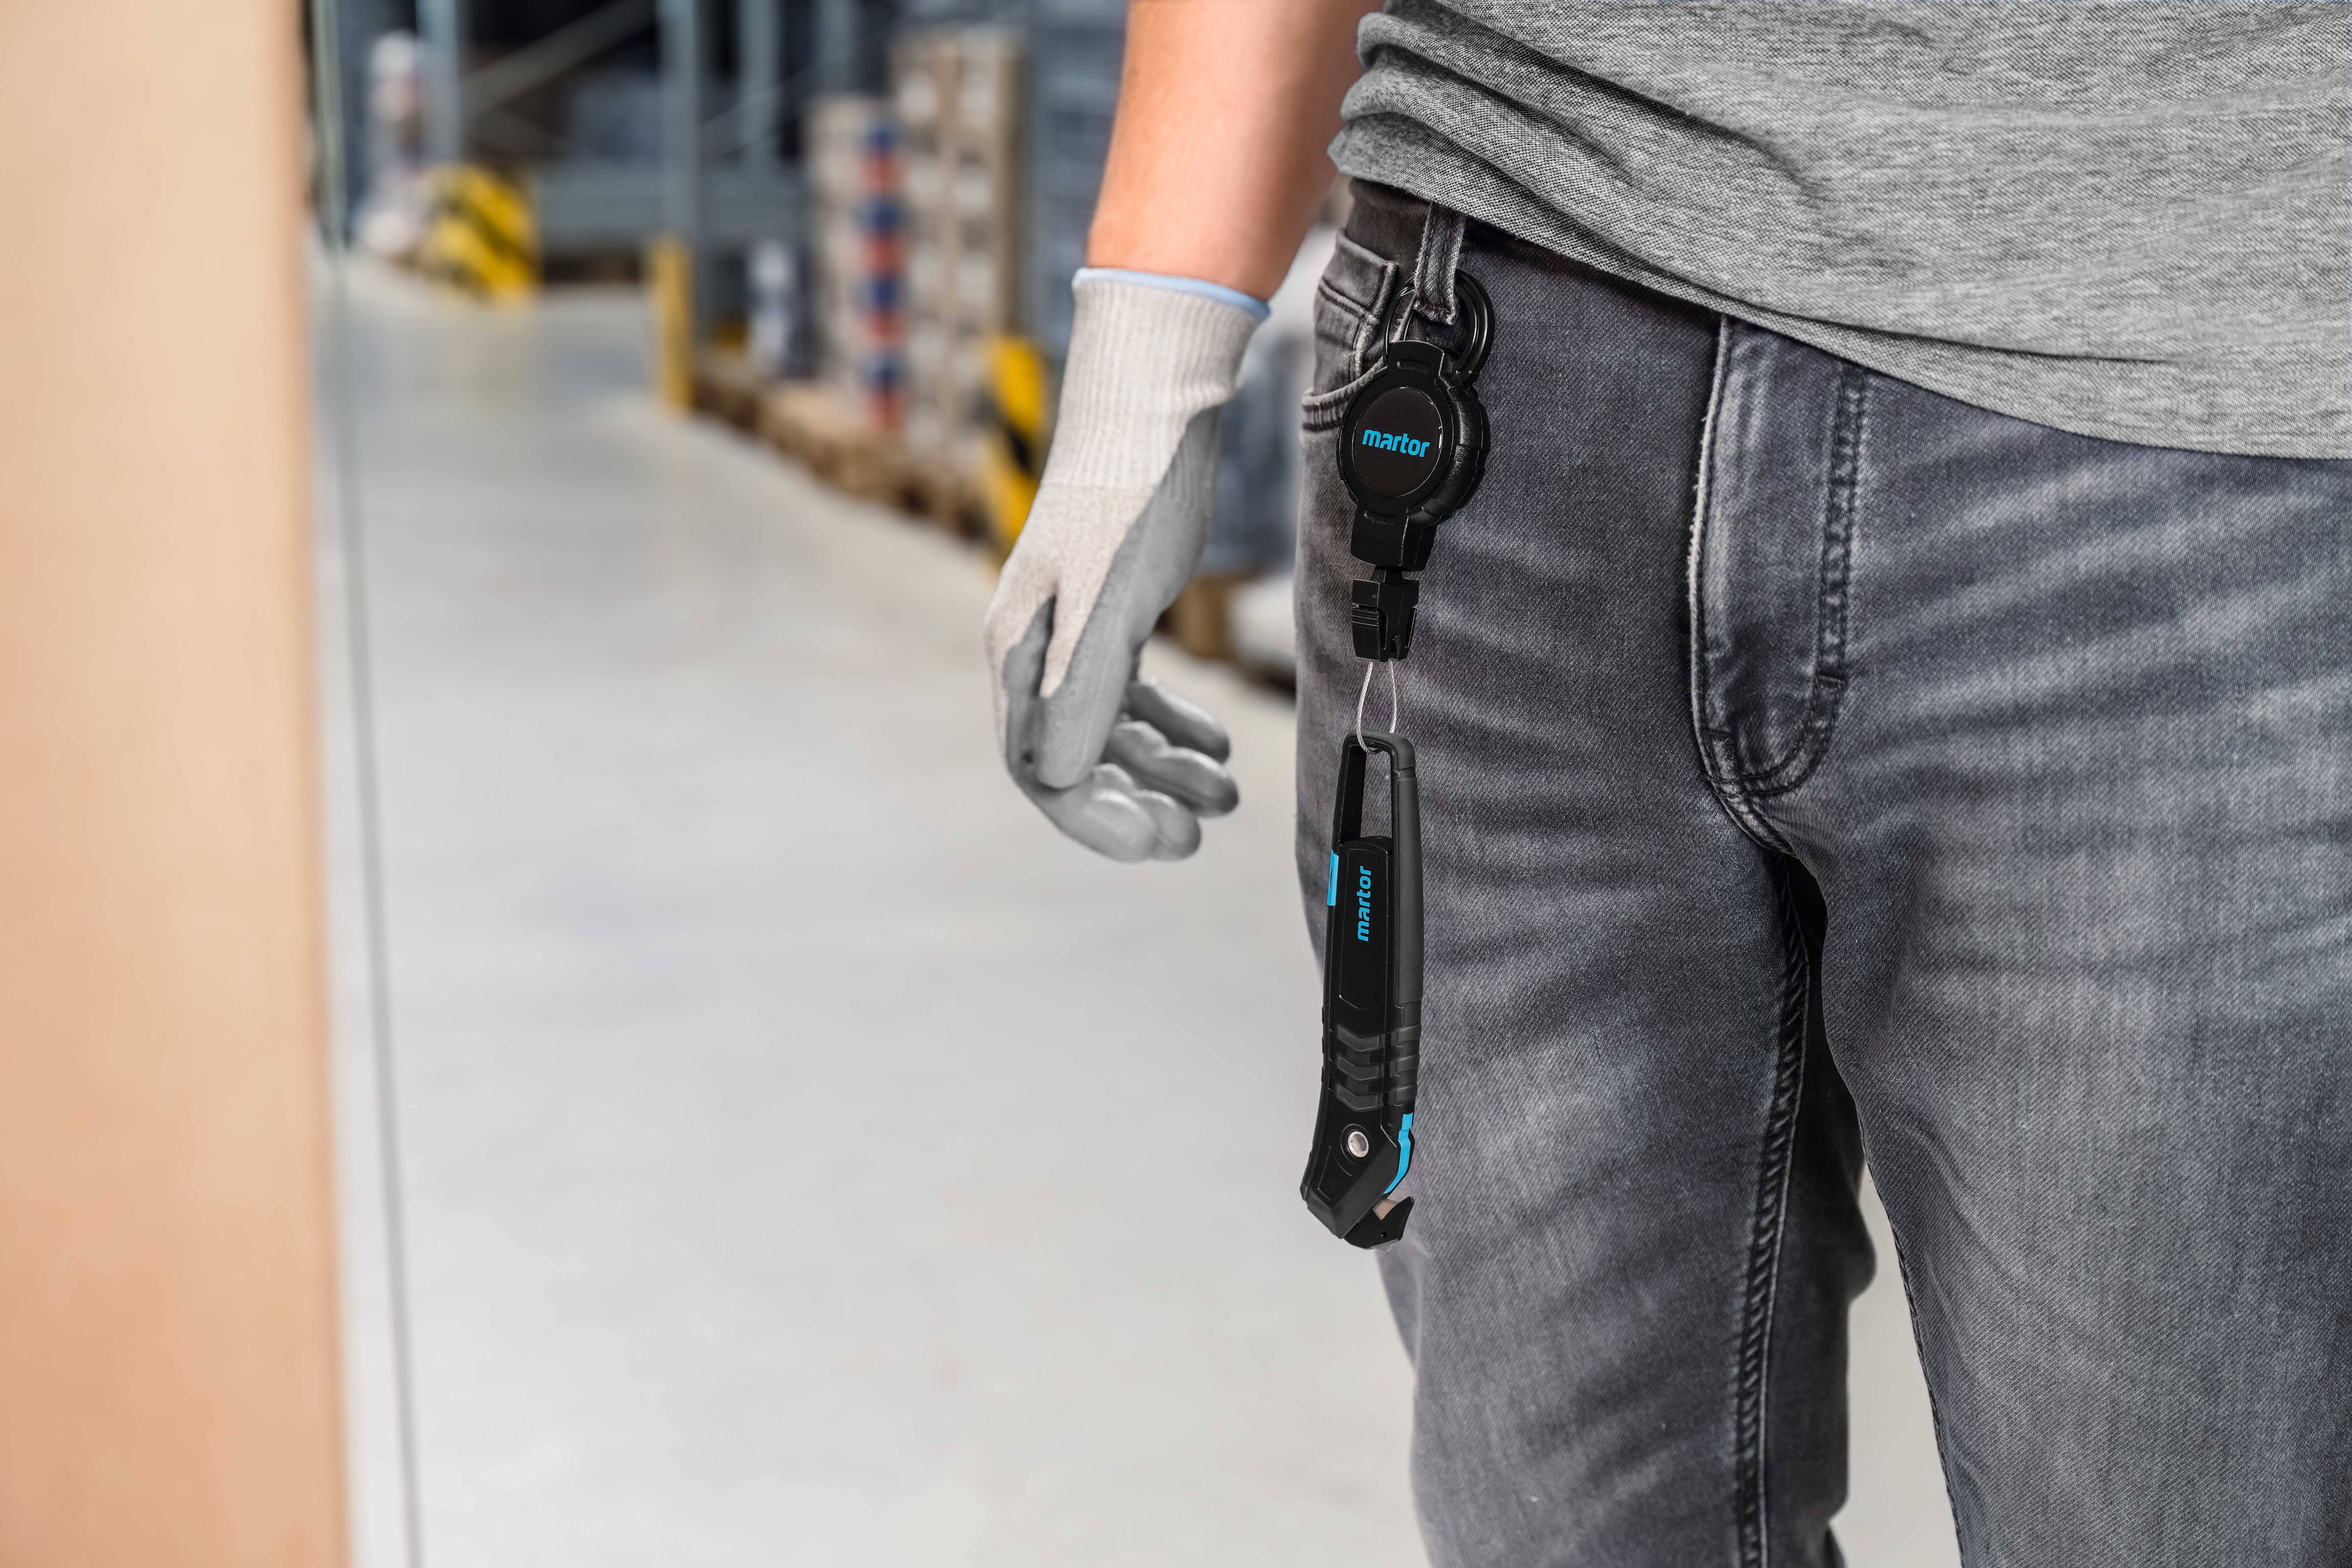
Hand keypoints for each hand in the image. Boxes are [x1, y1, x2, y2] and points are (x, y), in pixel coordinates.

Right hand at [982, 275, 1260, 860]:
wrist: (1154, 406)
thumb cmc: (1127, 492)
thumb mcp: (1108, 599)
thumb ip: (1081, 689)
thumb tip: (1057, 778)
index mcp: (1021, 654)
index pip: (1040, 768)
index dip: (1094, 818)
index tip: (1157, 843)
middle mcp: (1038, 651)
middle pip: (1075, 759)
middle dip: (1136, 804)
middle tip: (1197, 832)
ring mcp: (1074, 633)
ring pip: (1110, 730)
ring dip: (1164, 770)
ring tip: (1225, 793)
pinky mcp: (1112, 613)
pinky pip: (1131, 692)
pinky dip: (1172, 725)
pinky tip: (1214, 743)